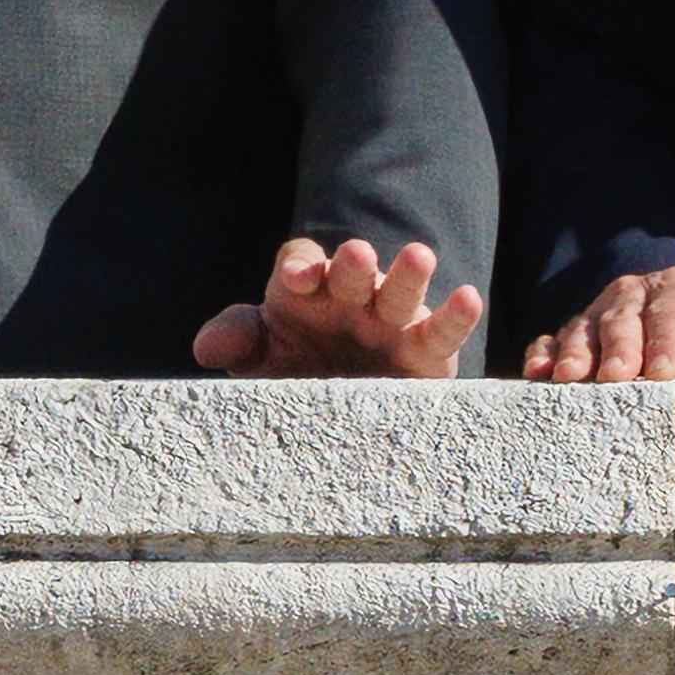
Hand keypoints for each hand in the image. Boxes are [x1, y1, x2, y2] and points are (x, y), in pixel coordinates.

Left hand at [193, 237, 485, 378]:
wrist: (340, 420)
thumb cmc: (294, 374)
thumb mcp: (259, 359)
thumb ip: (236, 341)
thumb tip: (206, 349)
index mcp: (304, 291)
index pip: (299, 263)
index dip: (299, 265)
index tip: (296, 278)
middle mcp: (350, 296)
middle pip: (351, 269)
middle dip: (351, 263)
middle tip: (354, 255)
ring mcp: (391, 319)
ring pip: (401, 289)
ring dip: (407, 274)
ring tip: (418, 256)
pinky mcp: (427, 350)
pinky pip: (442, 331)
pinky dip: (457, 314)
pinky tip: (468, 297)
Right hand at [516, 265, 674, 381]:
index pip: (673, 311)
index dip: (667, 341)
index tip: (663, 373)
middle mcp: (639, 292)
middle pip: (624, 315)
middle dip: (619, 346)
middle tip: (615, 376)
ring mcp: (605, 309)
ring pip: (588, 324)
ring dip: (578, 350)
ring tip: (571, 377)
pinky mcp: (581, 330)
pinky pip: (557, 336)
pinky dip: (545, 351)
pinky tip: (537, 372)